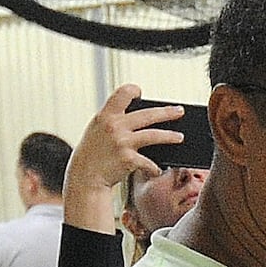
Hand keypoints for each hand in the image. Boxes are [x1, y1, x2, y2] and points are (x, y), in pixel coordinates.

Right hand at [65, 85, 188, 233]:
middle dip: (166, 112)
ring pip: (154, 135)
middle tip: (180, 111)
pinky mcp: (128, 159)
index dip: (132, 91)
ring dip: (170, 136)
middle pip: (148, 115)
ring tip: (180, 137)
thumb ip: (115, 122)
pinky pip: (149, 162)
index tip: (140, 92)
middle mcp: (114, 126)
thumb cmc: (94, 153)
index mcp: (105, 115)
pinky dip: (154, 168)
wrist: (85, 176)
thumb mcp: (98, 130)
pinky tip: (157, 170)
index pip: (122, 94)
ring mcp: (122, 142)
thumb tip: (142, 119)